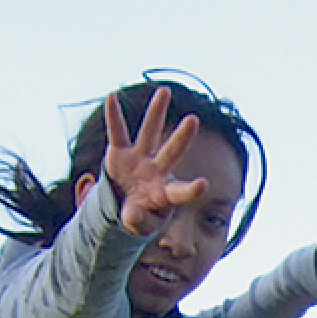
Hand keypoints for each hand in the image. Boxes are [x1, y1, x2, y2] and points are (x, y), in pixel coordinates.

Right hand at [100, 87, 208, 236]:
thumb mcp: (139, 226)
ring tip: (164, 91)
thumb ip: (138, 222)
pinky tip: (112, 97)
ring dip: (156, 113)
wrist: (125, 204)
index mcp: (166, 193)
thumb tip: (133, 213)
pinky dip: (114, 116)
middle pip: (171, 152)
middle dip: (181, 138)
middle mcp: (157, 171)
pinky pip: (117, 132)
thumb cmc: (141, 216)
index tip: (204, 184)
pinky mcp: (121, 152)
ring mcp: (140, 159)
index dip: (191, 190)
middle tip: (193, 120)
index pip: (180, 192)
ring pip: (149, 133)